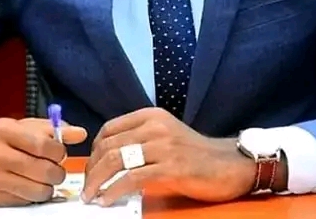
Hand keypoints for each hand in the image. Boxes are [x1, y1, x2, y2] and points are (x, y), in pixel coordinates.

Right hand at [0, 117, 86, 206]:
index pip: (42, 145)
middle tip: (54, 170)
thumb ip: (52, 130)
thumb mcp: (21, 128)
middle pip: (42, 170)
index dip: (58, 152)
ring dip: (47, 187)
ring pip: (36, 191)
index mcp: (3, 130)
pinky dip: (33, 196)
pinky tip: (28, 186)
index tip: (60, 153)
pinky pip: (24, 202)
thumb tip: (80, 134)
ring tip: (42, 179)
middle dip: (56, 172)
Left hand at [82, 108, 255, 206]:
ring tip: (91, 195)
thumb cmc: (195, 154)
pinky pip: (133, 178)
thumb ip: (139, 139)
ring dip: (97, 181)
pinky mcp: (171, 167)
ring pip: (116, 160)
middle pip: (109, 145)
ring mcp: (163, 146)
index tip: (89, 168)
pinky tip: (107, 199)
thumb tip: (107, 157)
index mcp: (150, 116)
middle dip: (91, 169)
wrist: (229, 164)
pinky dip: (114, 190)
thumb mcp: (165, 135)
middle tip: (86, 187)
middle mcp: (155, 126)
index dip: (93, 151)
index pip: (109, 129)